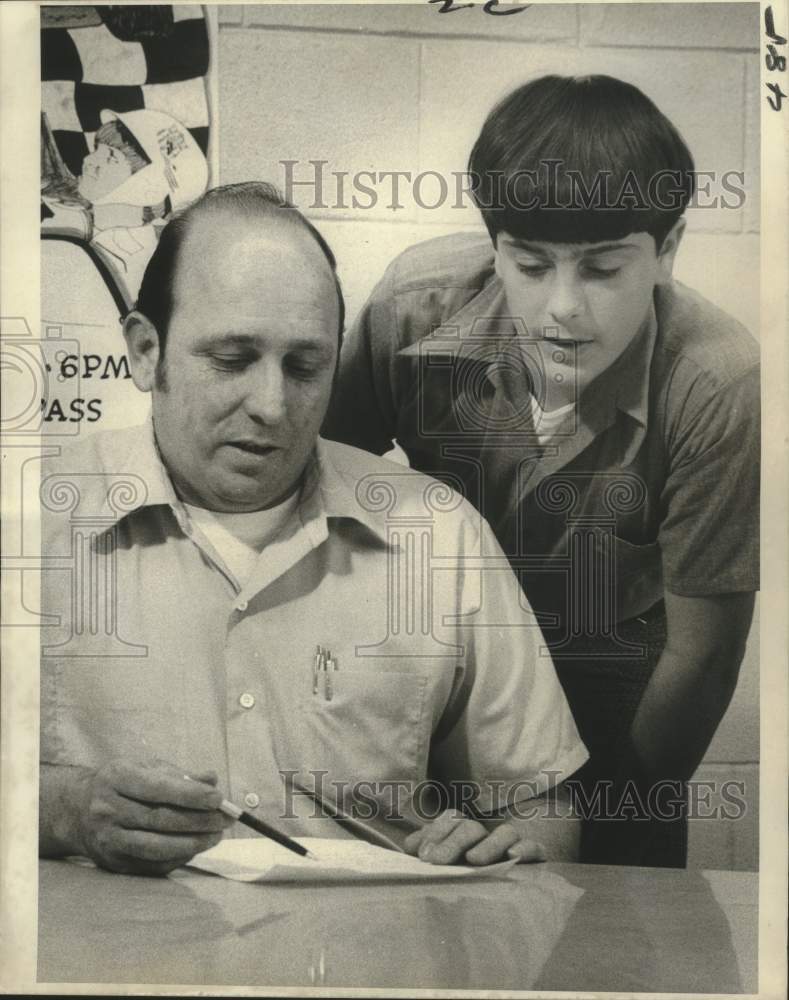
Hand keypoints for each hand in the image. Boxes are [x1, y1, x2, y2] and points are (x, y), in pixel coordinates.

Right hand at [72, 758, 232, 875]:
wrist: (78, 810)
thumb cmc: (124, 784)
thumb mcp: (147, 768)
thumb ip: (180, 775)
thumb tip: (211, 780)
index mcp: (117, 777)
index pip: (158, 788)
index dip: (190, 795)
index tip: (218, 798)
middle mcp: (108, 809)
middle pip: (160, 819)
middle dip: (198, 821)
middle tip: (226, 820)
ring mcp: (108, 839)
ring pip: (156, 846)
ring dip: (192, 843)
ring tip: (216, 836)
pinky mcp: (113, 862)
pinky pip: (151, 864)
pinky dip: (178, 858)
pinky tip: (195, 848)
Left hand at [403, 809, 545, 865]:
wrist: (525, 880)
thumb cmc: (479, 873)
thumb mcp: (453, 862)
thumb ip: (432, 850)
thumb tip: (408, 846)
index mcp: (468, 834)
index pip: (452, 820)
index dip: (435, 833)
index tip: (421, 855)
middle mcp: (489, 834)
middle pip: (471, 827)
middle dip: (451, 842)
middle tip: (435, 862)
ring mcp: (514, 844)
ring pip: (504, 833)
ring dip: (487, 845)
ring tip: (472, 860)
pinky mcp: (537, 856)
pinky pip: (534, 848)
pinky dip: (524, 849)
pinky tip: (513, 856)